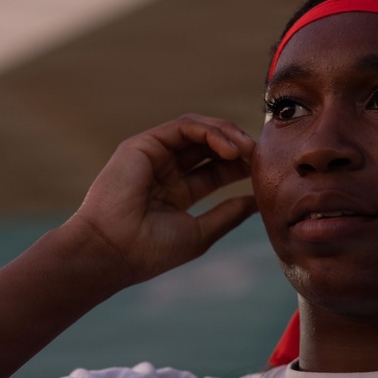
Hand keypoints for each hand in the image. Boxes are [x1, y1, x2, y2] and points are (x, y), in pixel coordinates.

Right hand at [66, 114, 257, 286]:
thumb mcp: (200, 232)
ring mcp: (153, 155)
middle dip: (238, 146)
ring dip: (228, 135)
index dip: (240, 167)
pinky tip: (229, 148)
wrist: (112, 251)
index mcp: (176, 193)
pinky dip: (210, 132)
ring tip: (248, 150)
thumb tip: (258, 202)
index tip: (265, 173)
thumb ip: (228, 214)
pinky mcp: (143, 144)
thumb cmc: (150, 250)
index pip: (215, 170)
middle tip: (261, 157)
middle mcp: (164, 171)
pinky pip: (184, 126)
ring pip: (199, 130)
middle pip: (209, 146)